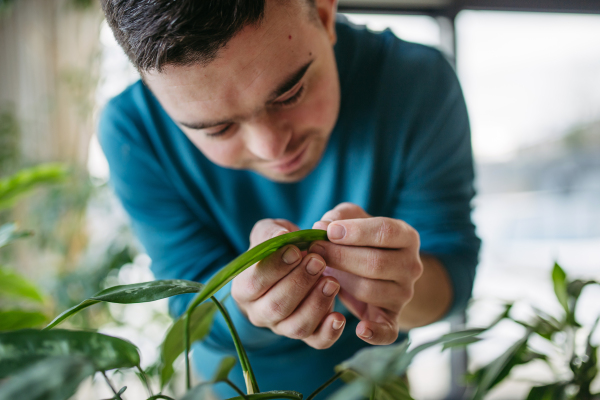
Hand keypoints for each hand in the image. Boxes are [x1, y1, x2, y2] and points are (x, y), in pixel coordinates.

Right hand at [231, 218, 345, 348]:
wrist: (294, 264)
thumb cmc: (279, 247)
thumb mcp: (269, 232)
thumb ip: (271, 233)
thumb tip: (281, 236)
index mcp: (244, 288)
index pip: (254, 283)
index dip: (275, 267)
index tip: (296, 250)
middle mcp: (260, 313)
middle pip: (276, 307)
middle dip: (299, 283)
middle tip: (318, 261)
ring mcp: (283, 327)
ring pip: (297, 327)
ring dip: (316, 304)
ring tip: (332, 281)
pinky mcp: (307, 335)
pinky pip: (317, 342)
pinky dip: (330, 332)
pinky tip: (340, 316)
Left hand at [310, 203, 423, 344]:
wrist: (371, 269)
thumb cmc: (357, 239)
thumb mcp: (351, 218)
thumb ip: (339, 216)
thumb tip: (323, 226)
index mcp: (406, 236)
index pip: (385, 232)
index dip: (355, 231)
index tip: (328, 231)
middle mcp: (411, 266)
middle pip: (376, 263)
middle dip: (340, 256)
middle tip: (314, 249)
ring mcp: (404, 294)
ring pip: (371, 290)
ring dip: (341, 281)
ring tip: (319, 271)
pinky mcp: (392, 318)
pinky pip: (388, 331)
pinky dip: (375, 333)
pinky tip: (360, 330)